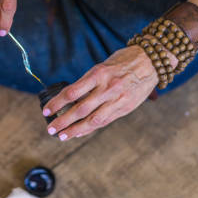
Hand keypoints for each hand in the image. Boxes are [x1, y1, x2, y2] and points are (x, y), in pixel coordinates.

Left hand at [43, 45, 160, 140]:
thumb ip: (89, 82)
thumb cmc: (123, 61)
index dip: (57, 103)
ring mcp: (117, 99)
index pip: (72, 92)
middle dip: (63, 121)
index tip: (46, 110)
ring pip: (92, 120)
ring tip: (62, 136)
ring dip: (75, 130)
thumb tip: (70, 98)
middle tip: (51, 129)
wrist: (150, 61)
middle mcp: (107, 88)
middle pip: (80, 109)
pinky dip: (90, 128)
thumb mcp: (102, 66)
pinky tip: (79, 133)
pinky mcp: (126, 107)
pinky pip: (105, 121)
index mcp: (98, 74)